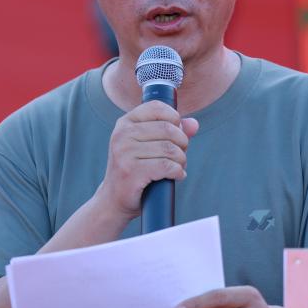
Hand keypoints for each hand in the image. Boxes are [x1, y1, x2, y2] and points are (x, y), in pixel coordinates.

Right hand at [93, 100, 198, 222]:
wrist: (113, 200)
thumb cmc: (135, 170)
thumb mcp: (149, 146)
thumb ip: (172, 132)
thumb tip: (194, 124)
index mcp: (125, 123)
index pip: (157, 107)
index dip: (174, 119)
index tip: (177, 134)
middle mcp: (122, 135)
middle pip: (168, 129)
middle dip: (182, 143)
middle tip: (180, 156)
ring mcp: (124, 153)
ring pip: (170, 149)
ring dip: (181, 160)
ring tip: (178, 167)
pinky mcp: (131, 172)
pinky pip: (166, 166)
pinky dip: (178, 171)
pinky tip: (176, 175)